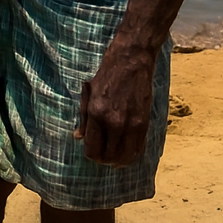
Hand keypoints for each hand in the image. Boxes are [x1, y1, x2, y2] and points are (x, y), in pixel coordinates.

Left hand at [76, 43, 155, 164]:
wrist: (131, 62)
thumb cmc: (106, 76)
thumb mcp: (88, 94)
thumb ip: (84, 118)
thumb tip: (78, 137)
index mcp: (97, 114)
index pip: (93, 148)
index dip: (91, 154)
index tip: (90, 152)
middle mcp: (115, 122)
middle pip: (109, 156)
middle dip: (104, 159)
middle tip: (102, 156)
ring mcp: (132, 124)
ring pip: (126, 156)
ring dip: (118, 160)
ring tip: (114, 157)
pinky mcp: (145, 122)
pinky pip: (139, 148)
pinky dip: (132, 154)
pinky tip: (127, 152)